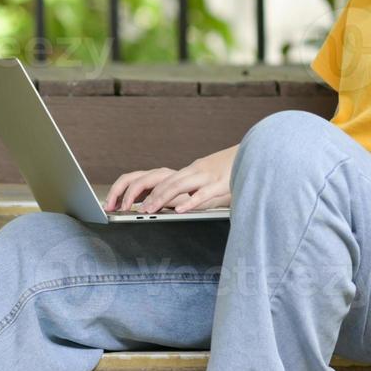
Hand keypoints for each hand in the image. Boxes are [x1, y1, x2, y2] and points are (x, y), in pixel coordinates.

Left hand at [105, 145, 237, 214]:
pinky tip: (180, 211)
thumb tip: (161, 207)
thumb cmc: (224, 176)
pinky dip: (191, 202)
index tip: (118, 204)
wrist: (251, 159)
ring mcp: (205, 177)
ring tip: (148, 210)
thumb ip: (183, 193)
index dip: (131, 189)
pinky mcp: (220, 184)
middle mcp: (191, 171)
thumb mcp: (201, 183)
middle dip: (142, 194)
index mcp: (184, 172)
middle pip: (160, 180)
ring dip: (160, 198)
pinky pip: (203, 193)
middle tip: (128, 209)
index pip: (153, 178)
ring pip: (178, 185)